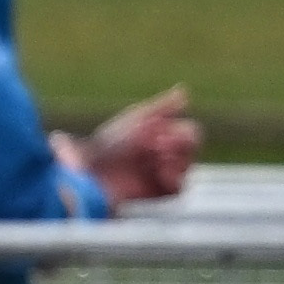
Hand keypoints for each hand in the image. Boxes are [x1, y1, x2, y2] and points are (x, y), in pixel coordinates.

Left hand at [78, 87, 200, 207]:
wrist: (91, 171)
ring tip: (157, 156)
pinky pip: (178, 187)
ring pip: (187, 166)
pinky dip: (173, 176)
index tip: (158, 131)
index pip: (188, 131)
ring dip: (177, 158)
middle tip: (160, 143)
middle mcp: (162, 155)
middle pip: (192, 147)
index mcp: (159, 136)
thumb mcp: (136, 119)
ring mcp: (160, 174)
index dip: (181, 130)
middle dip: (182, 142)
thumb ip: (161, 107)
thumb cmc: (109, 143)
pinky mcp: (156, 193)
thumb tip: (184, 91)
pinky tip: (160, 170)